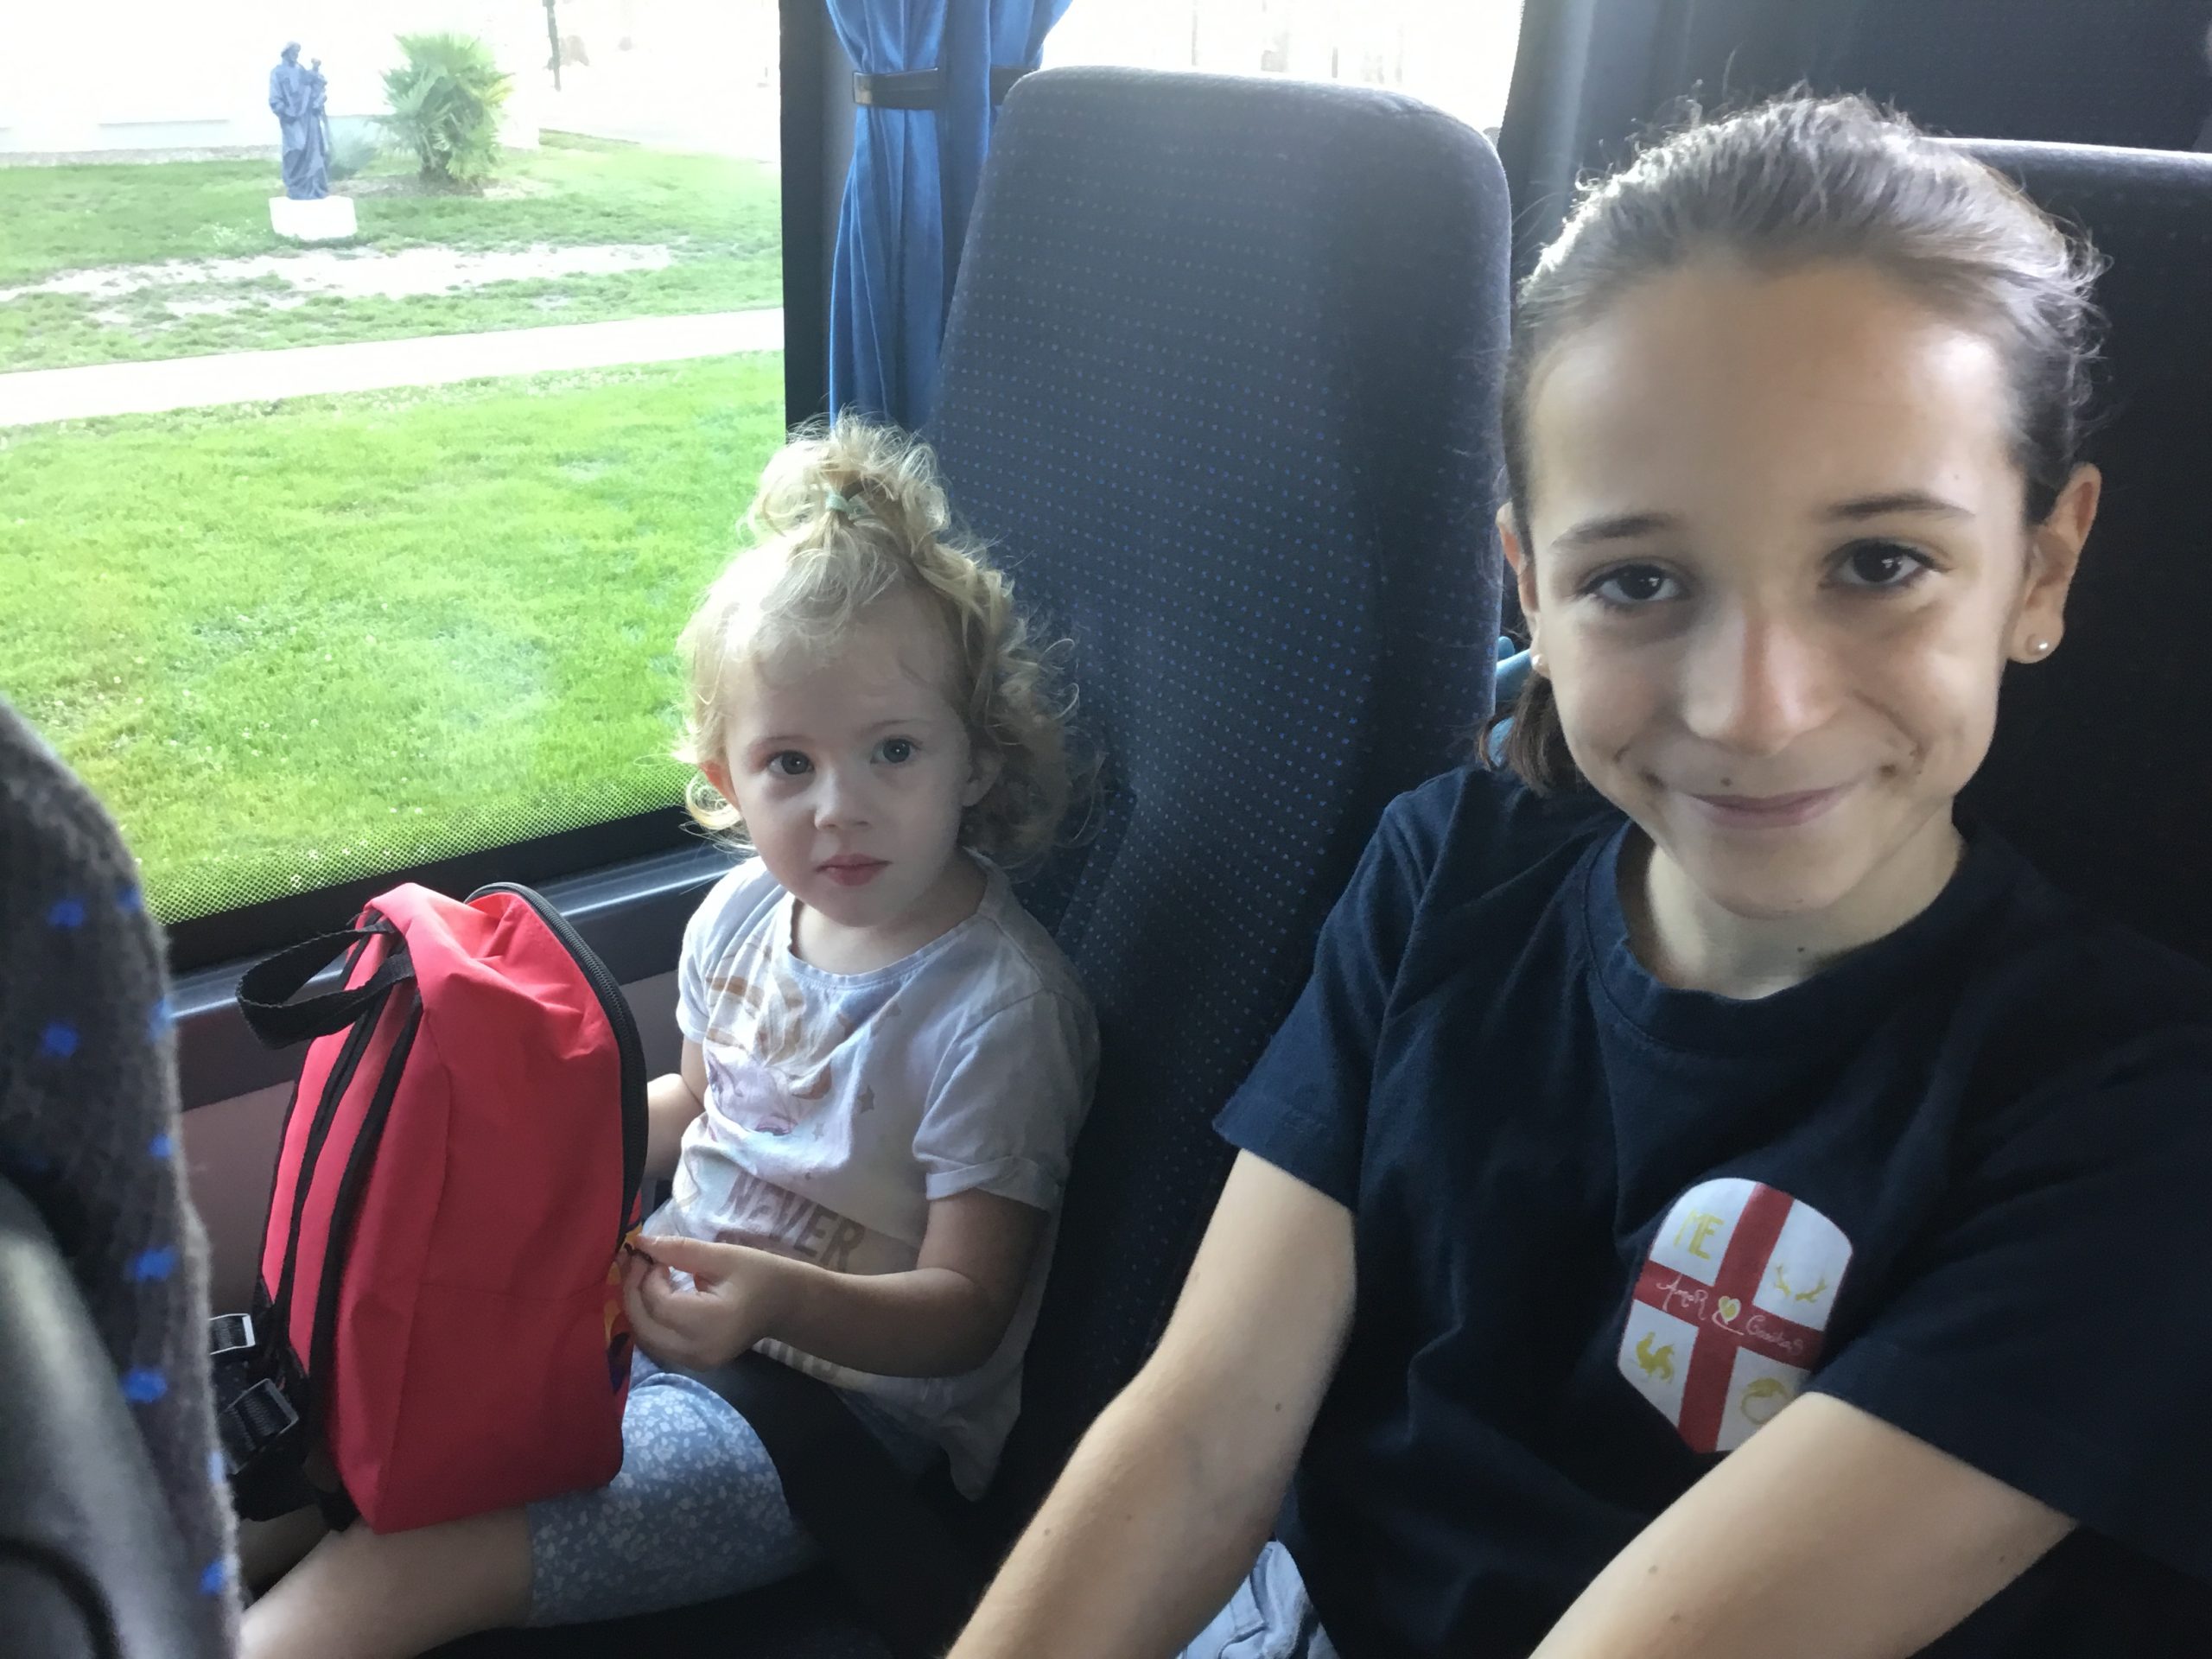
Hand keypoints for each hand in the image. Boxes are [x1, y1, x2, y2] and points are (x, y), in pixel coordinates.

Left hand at [622, 1235, 796, 1368]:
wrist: (785, 1305)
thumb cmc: (760, 1274)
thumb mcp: (723, 1256)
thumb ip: (679, 1250)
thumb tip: (640, 1241)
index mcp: (711, 1323)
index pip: (659, 1304)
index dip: (645, 1276)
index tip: (649, 1252)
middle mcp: (698, 1350)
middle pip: (644, 1326)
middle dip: (631, 1291)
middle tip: (634, 1261)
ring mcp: (695, 1362)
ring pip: (645, 1338)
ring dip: (636, 1306)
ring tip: (639, 1275)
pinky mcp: (693, 1363)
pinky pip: (657, 1343)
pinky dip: (647, 1319)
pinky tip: (651, 1295)